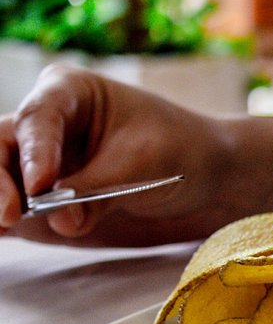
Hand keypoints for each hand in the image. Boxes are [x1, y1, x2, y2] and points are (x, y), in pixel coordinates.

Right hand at [0, 64, 232, 244]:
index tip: (39, 186)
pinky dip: (2, 219)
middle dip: (0, 179)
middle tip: (10, 214)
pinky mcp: (37, 193)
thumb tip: (60, 220)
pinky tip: (2, 232)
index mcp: (69, 91)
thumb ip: (98, 193)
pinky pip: (11, 202)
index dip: (35, 152)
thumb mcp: (144, 166)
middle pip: (1, 144)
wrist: (202, 171)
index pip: (39, 117)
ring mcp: (35, 158)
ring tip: (3, 223)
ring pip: (0, 174)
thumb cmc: (177, 149)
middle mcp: (43, 121)